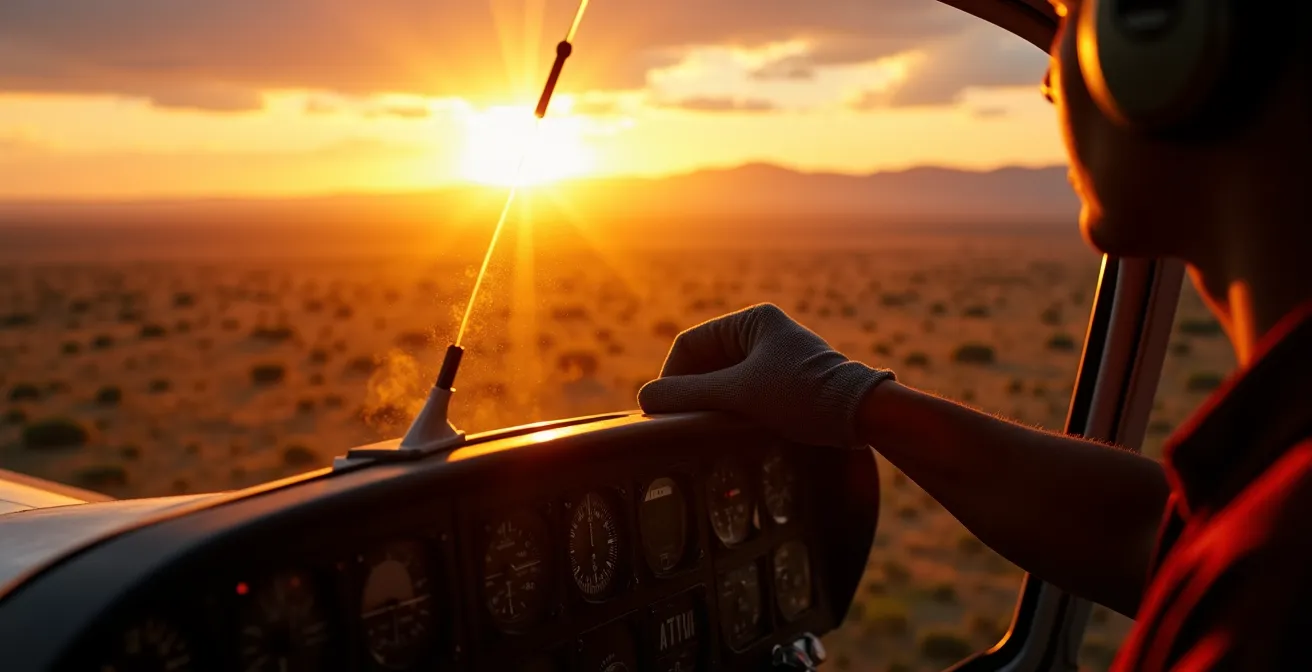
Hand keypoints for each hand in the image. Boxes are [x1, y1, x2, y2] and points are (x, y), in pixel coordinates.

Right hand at [637, 303, 894, 446]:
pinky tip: (728, 432)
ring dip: (710, 405)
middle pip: (705, 364)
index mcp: (752, 321)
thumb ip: (689, 395)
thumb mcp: (740, 393)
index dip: (672, 377)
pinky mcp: (785, 385)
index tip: (665, 410)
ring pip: (723, 382)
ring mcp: (775, 360)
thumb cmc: (804, 395)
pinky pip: (743, 395)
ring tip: (704, 430)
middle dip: (691, 394)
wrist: (864, 416)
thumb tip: (646, 398)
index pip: (690, 345)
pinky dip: (730, 412)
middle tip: (680, 424)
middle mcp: (763, 334)